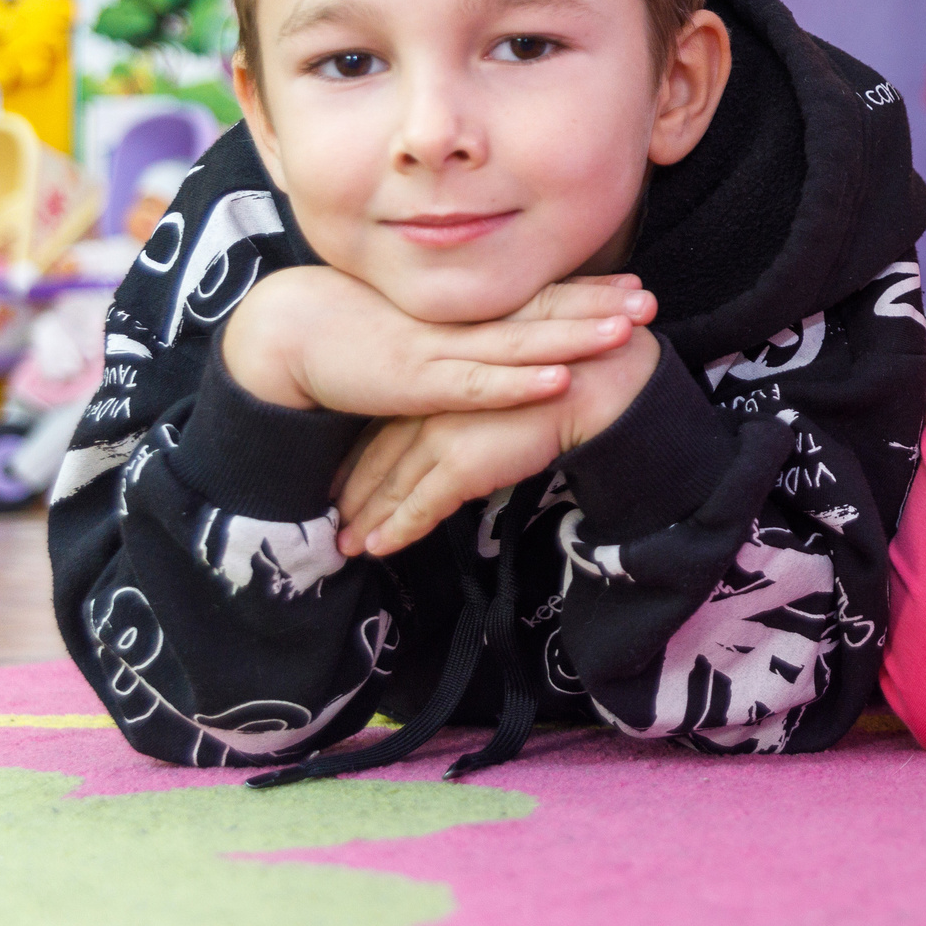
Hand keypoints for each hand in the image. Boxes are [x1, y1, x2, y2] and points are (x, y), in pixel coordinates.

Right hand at [221, 266, 655, 414]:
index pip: (538, 295)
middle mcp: (461, 320)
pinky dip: (520, 384)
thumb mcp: (421, 328)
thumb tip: (505, 335)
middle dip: (598, 306)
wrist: (288, 331)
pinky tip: (560, 379)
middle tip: (650, 301)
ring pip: (522, 343)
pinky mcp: (420, 382)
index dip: (588, 291)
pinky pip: (479, 386)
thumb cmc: (355, 329)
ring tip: (626, 331)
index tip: (635, 286)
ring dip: (575, 336)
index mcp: (464, 307)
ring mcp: (443, 348)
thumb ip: (463, 333)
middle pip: (542, 310)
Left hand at [335, 325, 660, 556]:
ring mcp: (442, 435)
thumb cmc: (562, 377)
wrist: (592, 382)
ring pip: (391, 486)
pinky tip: (378, 548)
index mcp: (439, 385)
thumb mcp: (507, 385)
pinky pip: (420, 506)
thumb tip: (476, 427)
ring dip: (366, 519)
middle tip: (333, 522)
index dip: (362, 460)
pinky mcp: (462, 463)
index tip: (341, 482)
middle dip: (353, 494)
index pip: (387, 429)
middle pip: (379, 459)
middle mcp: (431, 408)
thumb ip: (480, 404)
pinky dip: (396, 530)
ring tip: (346, 546)